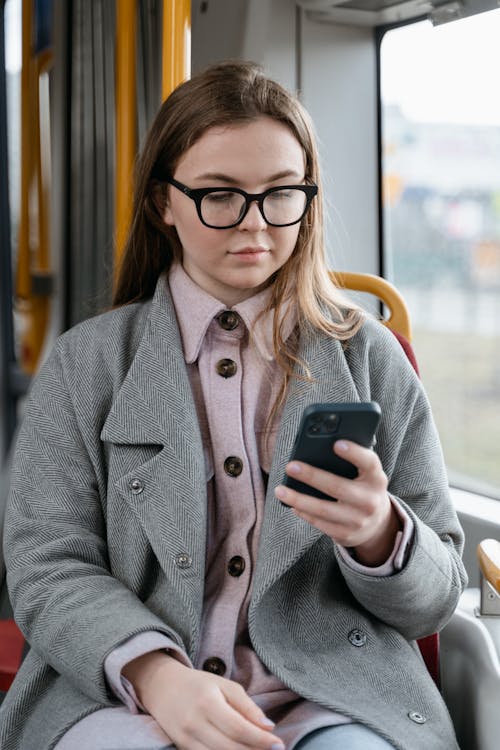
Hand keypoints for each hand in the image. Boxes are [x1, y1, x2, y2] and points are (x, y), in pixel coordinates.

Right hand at [123, 651, 283, 749]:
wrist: (161, 687)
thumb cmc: (198, 684)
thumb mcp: (224, 685)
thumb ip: (246, 706)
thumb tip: (269, 727)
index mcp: (207, 702)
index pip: (238, 728)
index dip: (260, 740)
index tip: (279, 744)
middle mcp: (194, 723)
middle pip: (230, 747)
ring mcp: (186, 739)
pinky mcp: (182, 748)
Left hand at [274, 440, 401, 565]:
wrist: (377, 524)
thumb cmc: (363, 488)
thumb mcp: (365, 475)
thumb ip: (351, 463)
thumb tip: (316, 450)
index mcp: (376, 479)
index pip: (369, 463)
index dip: (355, 453)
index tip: (336, 444)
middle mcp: (370, 500)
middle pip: (337, 487)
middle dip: (312, 476)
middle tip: (290, 467)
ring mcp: (358, 520)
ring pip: (323, 509)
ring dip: (298, 499)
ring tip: (280, 490)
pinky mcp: (346, 534)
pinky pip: (320, 523)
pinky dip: (304, 512)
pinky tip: (292, 504)